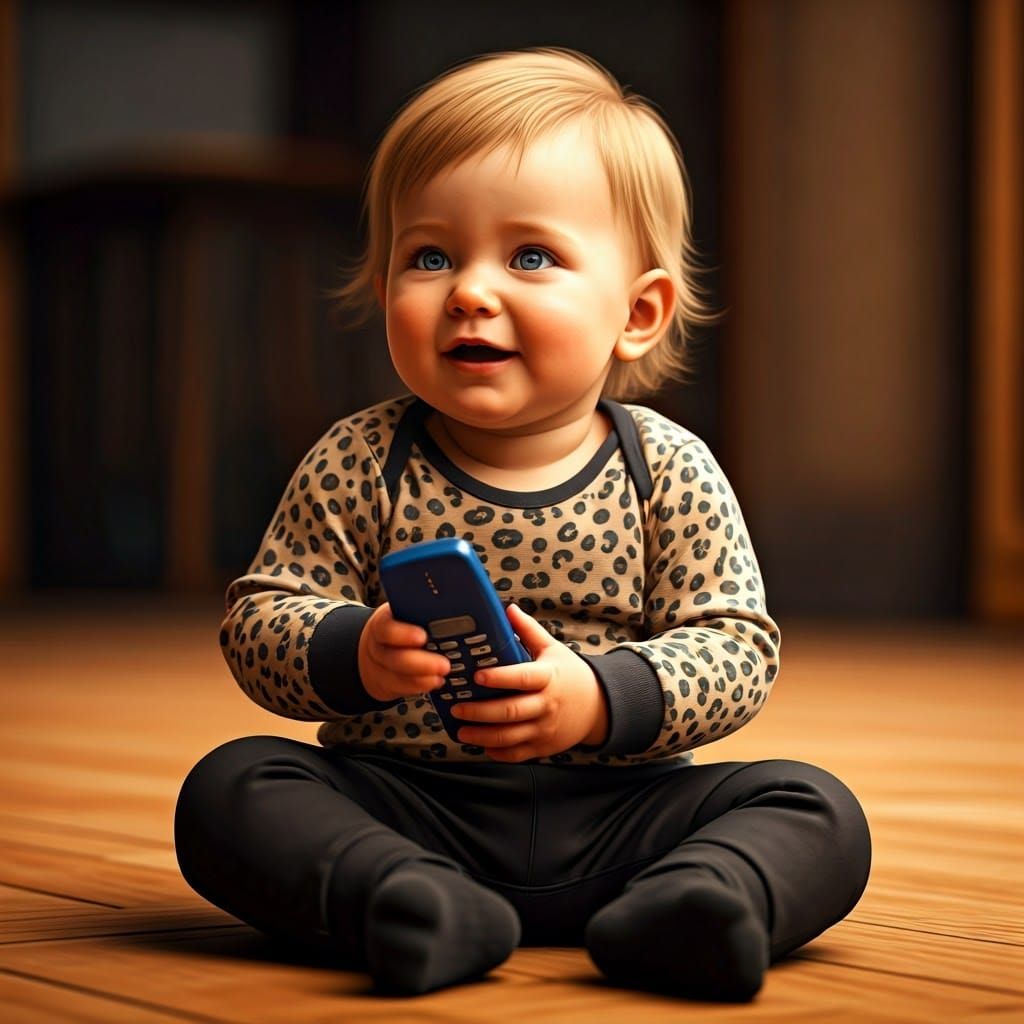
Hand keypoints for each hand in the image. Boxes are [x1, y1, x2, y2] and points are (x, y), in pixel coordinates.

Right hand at [358, 603, 451, 701]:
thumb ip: (425, 606)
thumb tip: (463, 595)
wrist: (377, 649)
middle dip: (421, 663)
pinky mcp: (387, 683)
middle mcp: (379, 644)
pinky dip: (419, 687)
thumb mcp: (407, 608)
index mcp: (384, 620)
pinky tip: (435, 681)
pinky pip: (401, 688)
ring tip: (443, 674)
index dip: (402, 634)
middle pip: (394, 656)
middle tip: (444, 664)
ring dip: (422, 678)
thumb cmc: (402, 623)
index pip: (386, 626)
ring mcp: (381, 666)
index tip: (423, 637)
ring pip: (397, 676)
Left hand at [451, 603, 608, 762]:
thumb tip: (508, 608)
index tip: (477, 675)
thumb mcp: (553, 649)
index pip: (522, 678)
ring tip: (461, 730)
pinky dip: (497, 752)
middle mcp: (546, 705)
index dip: (499, 678)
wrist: (598, 707)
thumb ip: (529, 630)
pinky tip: (481, 745)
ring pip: (509, 737)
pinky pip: (517, 754)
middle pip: (511, 711)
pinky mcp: (543, 747)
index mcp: (548, 678)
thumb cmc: (571, 675)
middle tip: (457, 708)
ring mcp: (545, 729)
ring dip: (482, 736)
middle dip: (480, 712)